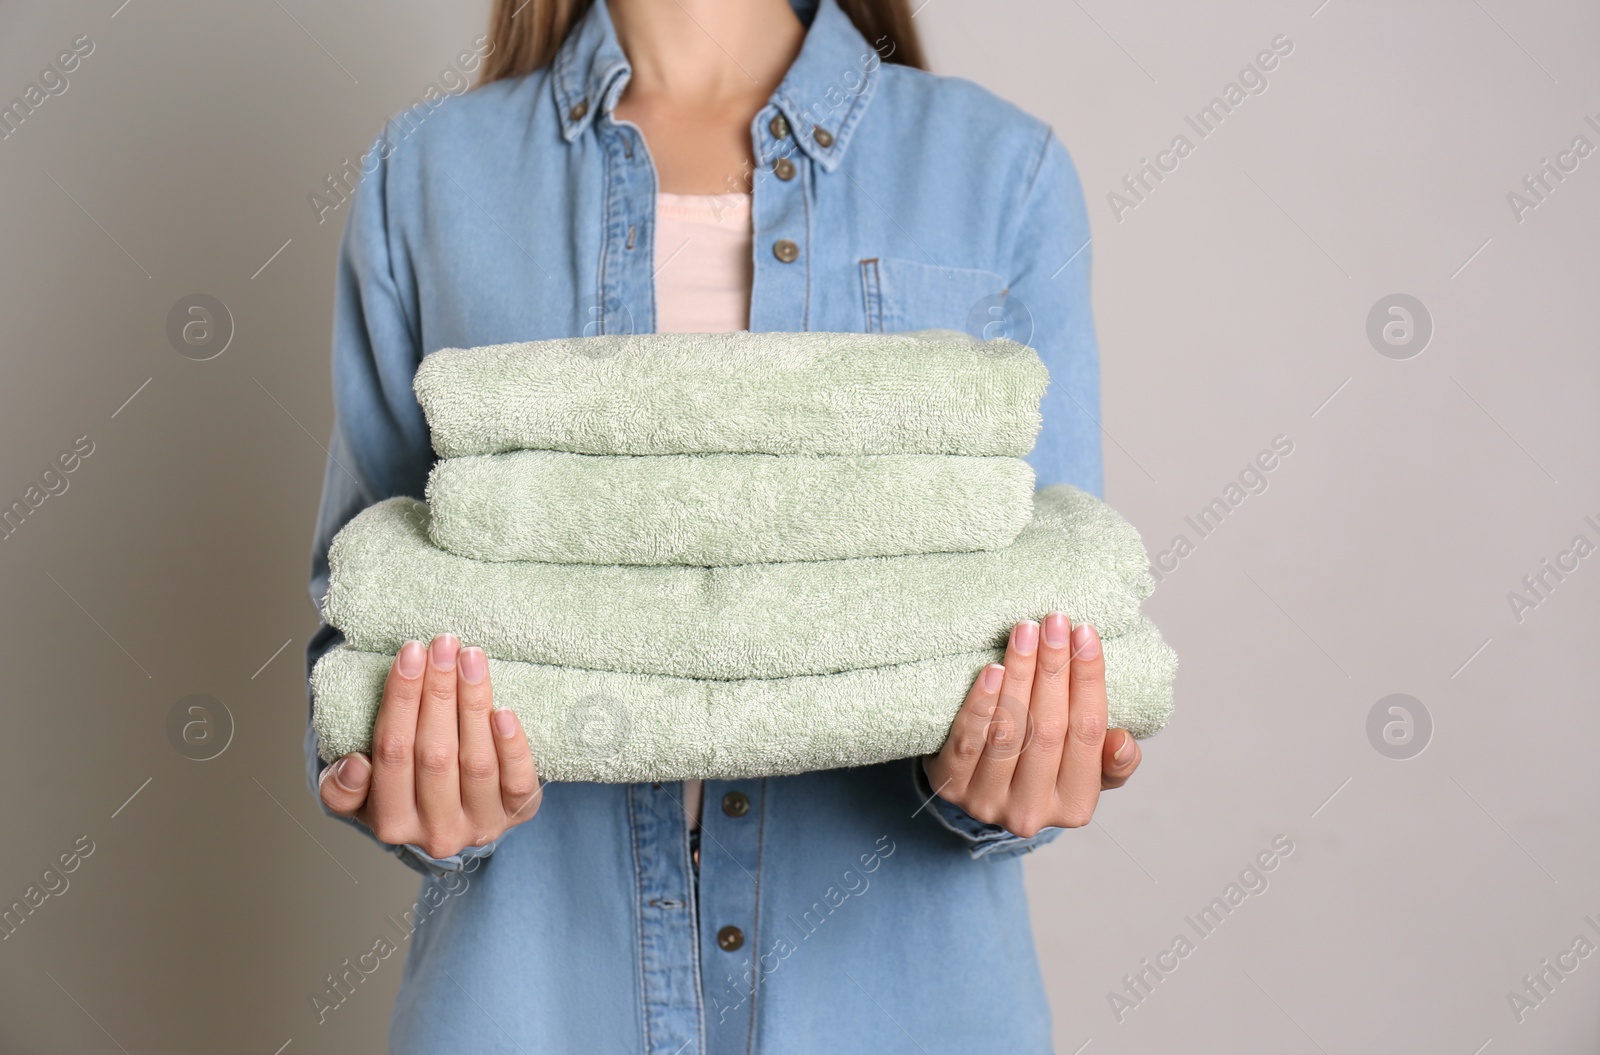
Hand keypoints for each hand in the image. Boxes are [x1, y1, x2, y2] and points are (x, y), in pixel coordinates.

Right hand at [319, 633, 541, 858]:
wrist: (452, 815)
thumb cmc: (401, 789)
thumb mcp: (358, 794)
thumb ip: (341, 788)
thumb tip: (354, 764)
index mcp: (391, 822)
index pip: (393, 753)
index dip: (401, 700)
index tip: (410, 653)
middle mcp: (436, 833)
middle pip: (435, 755)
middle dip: (438, 692)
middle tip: (443, 644)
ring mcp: (480, 825)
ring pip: (476, 763)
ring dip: (473, 704)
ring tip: (470, 657)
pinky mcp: (517, 814)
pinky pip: (518, 783)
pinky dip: (512, 746)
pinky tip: (504, 710)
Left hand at [923, 613, 1141, 837]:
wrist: (977, 789)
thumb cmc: (1041, 769)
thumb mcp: (1085, 771)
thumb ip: (1113, 761)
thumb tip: (1122, 742)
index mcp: (1076, 805)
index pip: (1088, 734)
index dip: (1088, 680)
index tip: (1086, 634)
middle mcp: (1033, 810)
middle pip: (1048, 729)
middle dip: (1054, 668)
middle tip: (1055, 622)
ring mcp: (988, 801)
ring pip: (1009, 731)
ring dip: (1019, 675)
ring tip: (1025, 632)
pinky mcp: (951, 787)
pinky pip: (967, 741)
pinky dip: (981, 703)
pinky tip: (991, 670)